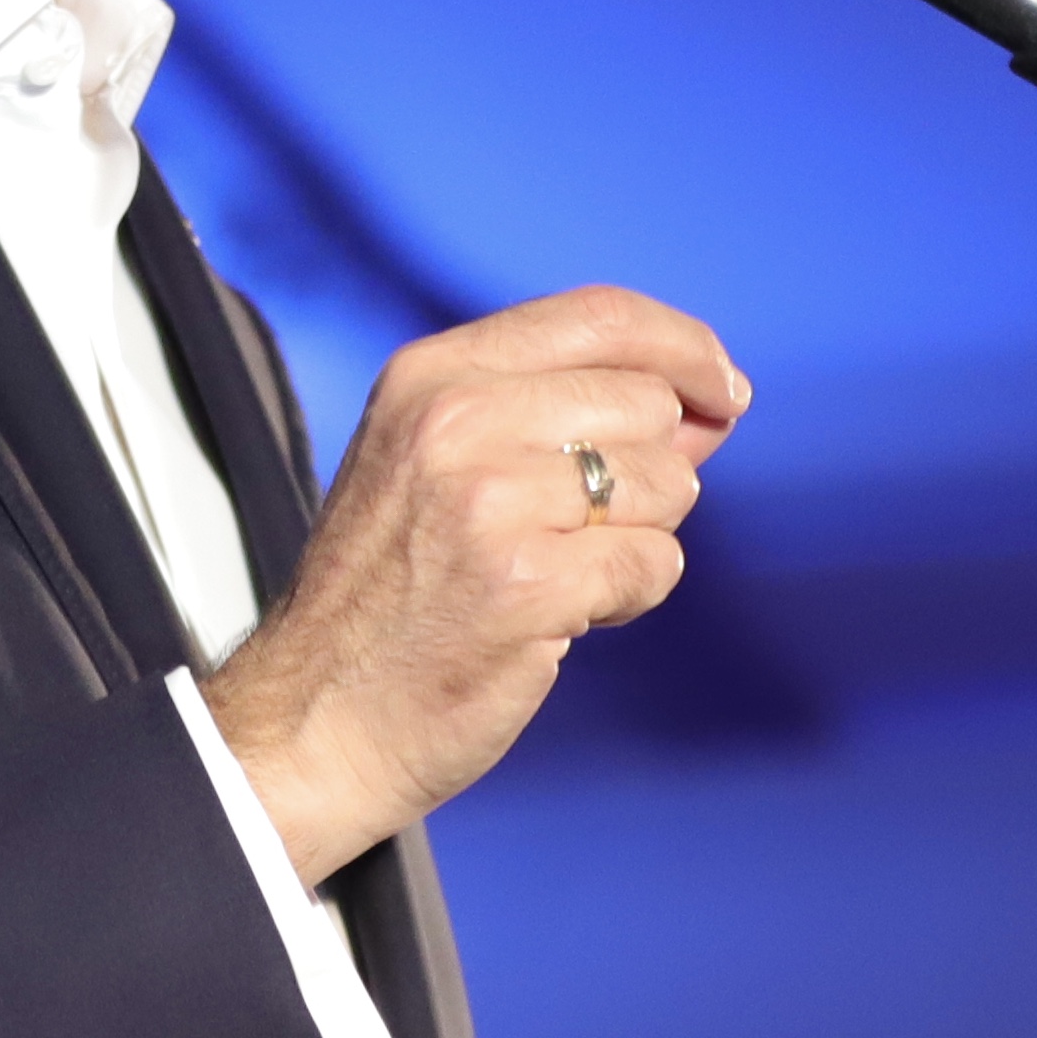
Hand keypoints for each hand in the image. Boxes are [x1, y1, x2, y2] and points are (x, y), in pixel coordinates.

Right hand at [207, 287, 745, 885]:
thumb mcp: (436, 462)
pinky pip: (655, 564)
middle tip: (581, 530)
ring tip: (556, 576)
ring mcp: (490, 502)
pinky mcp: (527, 586)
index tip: (723, 392)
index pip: (600, 316)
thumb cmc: (390, 597)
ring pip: (667, 485)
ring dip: (640, 539)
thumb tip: (713, 406)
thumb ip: (560, 414)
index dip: (684, 348)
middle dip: (651, 471)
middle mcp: (455, 422)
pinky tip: (561, 619)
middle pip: (647, 404)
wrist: (313, 721)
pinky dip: (631, 596)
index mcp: (430, 376)